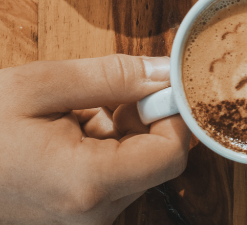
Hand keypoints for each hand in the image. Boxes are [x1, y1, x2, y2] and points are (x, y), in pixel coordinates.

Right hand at [0, 55, 189, 223]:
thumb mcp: (41, 86)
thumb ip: (113, 76)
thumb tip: (166, 70)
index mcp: (88, 184)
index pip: (172, 154)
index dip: (173, 114)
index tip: (157, 84)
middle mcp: (93, 215)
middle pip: (156, 160)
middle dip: (144, 117)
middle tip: (108, 90)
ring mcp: (83, 222)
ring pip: (135, 167)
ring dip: (121, 130)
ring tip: (74, 112)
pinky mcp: (74, 219)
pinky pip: (112, 177)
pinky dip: (103, 147)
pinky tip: (66, 131)